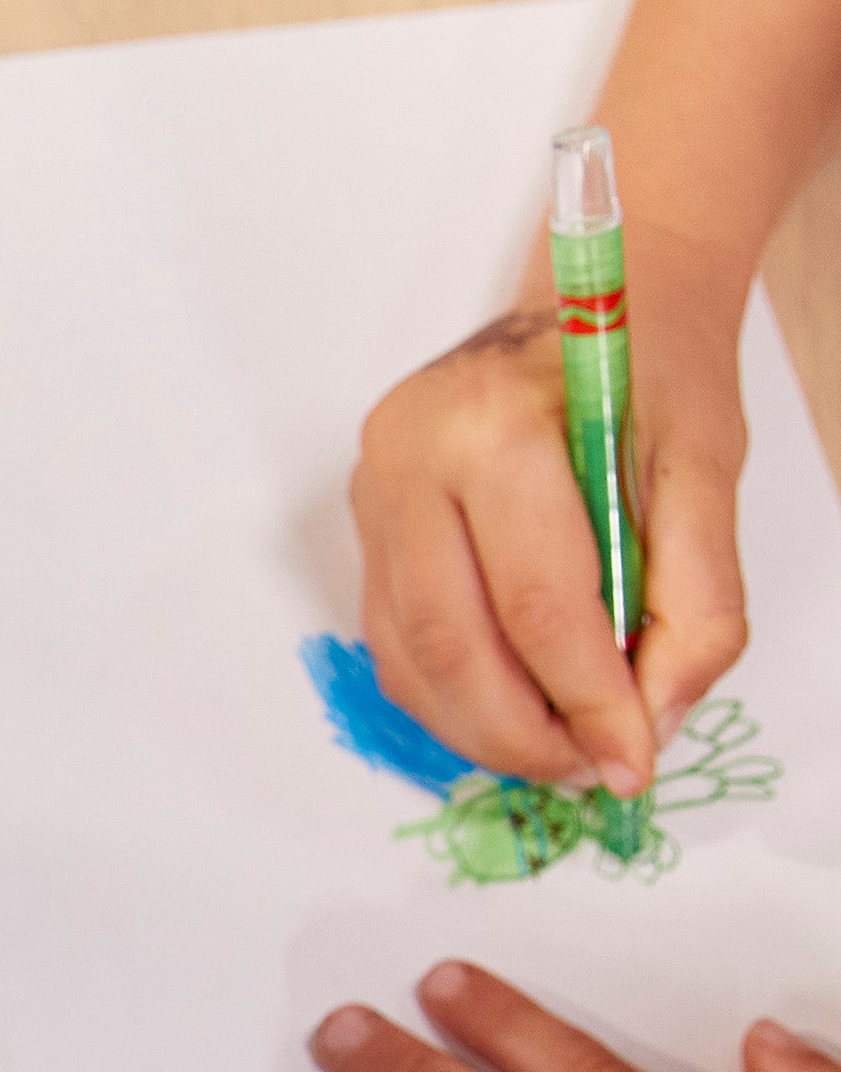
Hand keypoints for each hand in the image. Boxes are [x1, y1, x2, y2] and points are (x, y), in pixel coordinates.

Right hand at [350, 279, 747, 795]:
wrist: (594, 299)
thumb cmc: (649, 370)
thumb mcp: (706, 466)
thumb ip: (698, 594)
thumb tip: (658, 715)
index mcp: (492, 426)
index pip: (537, 600)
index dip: (589, 697)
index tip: (633, 759)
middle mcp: (407, 458)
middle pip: (451, 643)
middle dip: (523, 731)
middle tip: (588, 773)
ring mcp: (372, 495)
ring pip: (408, 656)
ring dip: (480, 728)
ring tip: (554, 754)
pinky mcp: (365, 527)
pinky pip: (393, 641)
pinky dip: (450, 695)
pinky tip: (508, 710)